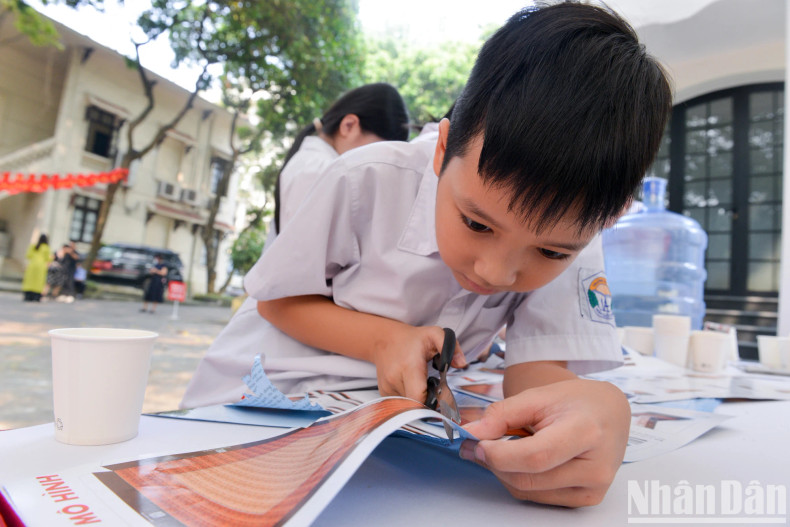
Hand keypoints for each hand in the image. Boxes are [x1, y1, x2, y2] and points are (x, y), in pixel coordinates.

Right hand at [371, 325, 466, 402]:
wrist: (385, 339)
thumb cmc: (412, 339)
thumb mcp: (434, 334)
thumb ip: (450, 346)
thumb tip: (461, 364)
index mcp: (408, 366)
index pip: (418, 397)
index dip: (431, 402)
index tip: (439, 395)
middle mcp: (394, 378)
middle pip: (414, 405)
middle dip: (426, 403)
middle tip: (433, 391)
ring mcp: (387, 387)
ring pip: (407, 406)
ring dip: (417, 401)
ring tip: (421, 386)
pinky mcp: (384, 392)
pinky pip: (400, 404)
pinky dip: (408, 400)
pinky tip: (411, 387)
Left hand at [459, 378, 629, 506]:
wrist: (609, 413)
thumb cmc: (577, 401)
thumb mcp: (538, 396)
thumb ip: (502, 415)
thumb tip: (472, 433)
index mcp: (586, 433)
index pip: (536, 456)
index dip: (500, 454)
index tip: (478, 442)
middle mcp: (595, 467)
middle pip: (528, 478)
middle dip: (494, 462)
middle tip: (477, 443)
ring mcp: (593, 488)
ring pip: (528, 491)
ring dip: (503, 472)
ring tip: (499, 447)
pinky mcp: (587, 499)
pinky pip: (538, 497)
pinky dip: (520, 479)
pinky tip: (520, 459)